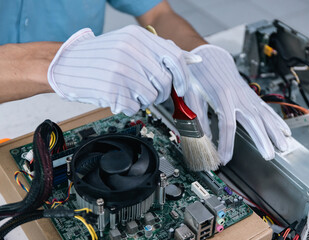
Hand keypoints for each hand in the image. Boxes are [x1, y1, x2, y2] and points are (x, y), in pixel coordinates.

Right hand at [48, 25, 198, 114]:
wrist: (66, 64)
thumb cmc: (99, 57)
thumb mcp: (128, 44)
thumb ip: (155, 52)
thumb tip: (187, 62)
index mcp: (137, 38)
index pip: (174, 58)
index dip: (183, 76)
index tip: (182, 88)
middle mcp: (131, 52)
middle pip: (165, 82)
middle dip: (161, 92)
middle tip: (149, 91)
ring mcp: (122, 72)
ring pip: (152, 97)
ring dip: (143, 99)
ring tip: (128, 91)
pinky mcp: (113, 90)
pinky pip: (135, 107)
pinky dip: (129, 106)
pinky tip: (118, 96)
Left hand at [185, 45, 290, 164]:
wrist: (211, 57)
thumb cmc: (200, 75)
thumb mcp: (191, 94)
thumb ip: (197, 115)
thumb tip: (204, 137)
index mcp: (221, 96)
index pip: (227, 125)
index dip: (226, 144)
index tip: (224, 159)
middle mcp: (238, 97)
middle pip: (252, 120)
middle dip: (262, 139)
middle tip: (268, 156)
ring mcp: (247, 96)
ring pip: (264, 115)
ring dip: (275, 131)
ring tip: (284, 146)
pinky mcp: (251, 96)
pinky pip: (267, 109)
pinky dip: (277, 120)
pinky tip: (285, 130)